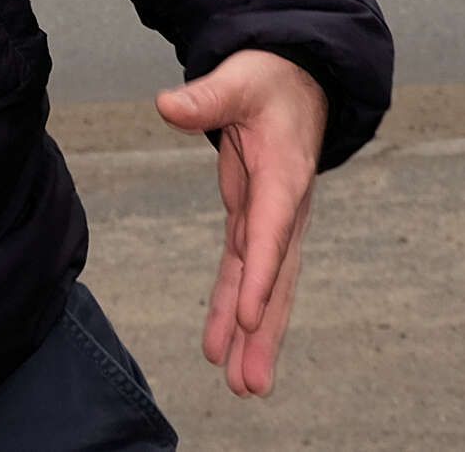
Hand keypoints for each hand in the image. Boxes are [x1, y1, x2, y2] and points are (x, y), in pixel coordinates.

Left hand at [156, 49, 328, 397]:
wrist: (298, 79)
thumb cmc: (269, 78)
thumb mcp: (240, 78)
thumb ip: (206, 97)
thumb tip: (166, 105)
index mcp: (285, 173)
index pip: (272, 230)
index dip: (262, 274)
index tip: (251, 317)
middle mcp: (285, 207)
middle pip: (276, 277)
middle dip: (264, 330)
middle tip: (252, 382)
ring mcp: (272, 219)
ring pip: (264, 286)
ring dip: (253, 336)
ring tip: (243, 386)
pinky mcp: (255, 222)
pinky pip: (245, 274)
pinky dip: (235, 310)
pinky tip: (223, 348)